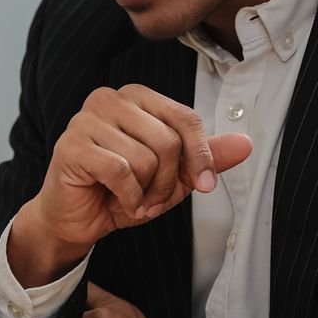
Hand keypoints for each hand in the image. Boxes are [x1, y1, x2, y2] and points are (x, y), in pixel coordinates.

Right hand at [9, 85, 253, 286]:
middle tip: (154, 199)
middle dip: (169, 182)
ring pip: (145, 158)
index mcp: (136, 97)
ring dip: (147, 193)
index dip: (201, 156)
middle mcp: (110, 99)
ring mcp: (86, 119)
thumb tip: (246, 144)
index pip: (185, 118)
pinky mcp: (72, 145)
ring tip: (134, 200)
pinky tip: (119, 202)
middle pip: (168, 140)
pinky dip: (128, 197)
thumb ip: (206, 157)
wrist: (76, 220)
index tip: (205, 184)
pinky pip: (120, 171)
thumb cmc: (121, 191)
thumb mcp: (173, 175)